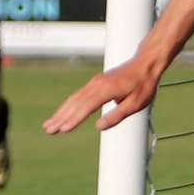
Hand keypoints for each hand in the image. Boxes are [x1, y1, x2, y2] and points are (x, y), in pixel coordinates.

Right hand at [44, 54, 163, 133]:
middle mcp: (97, 84)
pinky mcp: (95, 83)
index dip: (75, 119)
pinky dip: (67, 106)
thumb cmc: (144, 84)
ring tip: (48, 126)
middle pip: (76, 103)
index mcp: (108, 89)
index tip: (63, 130)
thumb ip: (117, 115)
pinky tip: (61, 114)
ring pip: (74, 99)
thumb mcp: (137, 103)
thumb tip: (98, 127)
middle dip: (61, 118)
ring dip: (60, 113)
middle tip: (49, 131)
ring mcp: (94, 83)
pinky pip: (78, 96)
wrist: (145, 63)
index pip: (87, 106)